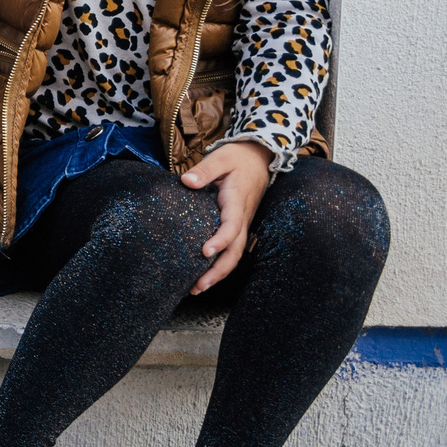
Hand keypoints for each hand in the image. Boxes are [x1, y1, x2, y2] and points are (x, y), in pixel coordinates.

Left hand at [181, 140, 271, 292]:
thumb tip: (186, 181)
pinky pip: (233, 249)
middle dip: (219, 270)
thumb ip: (205, 169)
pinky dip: (221, 264)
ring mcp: (243, 223)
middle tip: (198, 286)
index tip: (205, 252)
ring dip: (219, 273)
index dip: (220, 240)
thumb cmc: (237, 158)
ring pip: (235, 254)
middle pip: (236, 250)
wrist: (260, 157)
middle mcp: (242, 217)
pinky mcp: (239, 225)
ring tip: (198, 288)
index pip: (232, 225)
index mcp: (237, 201)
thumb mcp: (221, 157)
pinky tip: (205, 275)